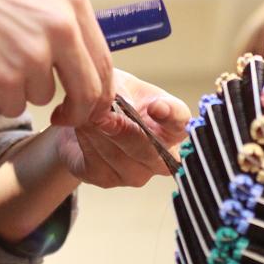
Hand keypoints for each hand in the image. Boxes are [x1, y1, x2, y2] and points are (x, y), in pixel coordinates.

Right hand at [0, 0, 112, 125]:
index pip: (104, 60)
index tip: (91, 102)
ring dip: (20, 90)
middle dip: (78, 112)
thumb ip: (61, 18)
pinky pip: (12, 106)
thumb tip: (78, 56)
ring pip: (43, 97)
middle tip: (64, 116)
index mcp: (73, 2)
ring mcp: (35, 55)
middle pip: (88, 90)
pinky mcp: (6, 79)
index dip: (100, 90)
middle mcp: (62, 28)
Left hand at [55, 70, 189, 187]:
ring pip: (121, 159)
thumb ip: (122, 92)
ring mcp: (137, 173)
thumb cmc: (113, 98)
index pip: (181, 123)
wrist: (83, 118)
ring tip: (86, 114)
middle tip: (106, 116)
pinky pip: (98, 165)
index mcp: (172, 125)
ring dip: (100, 134)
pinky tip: (81, 128)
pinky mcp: (108, 179)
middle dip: (127, 133)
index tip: (156, 107)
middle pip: (153, 152)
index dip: (171, 116)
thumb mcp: (119, 83)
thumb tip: (119, 105)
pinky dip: (87, 143)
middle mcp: (161, 154)